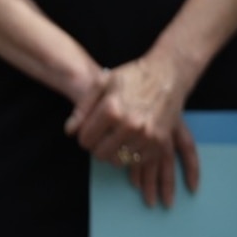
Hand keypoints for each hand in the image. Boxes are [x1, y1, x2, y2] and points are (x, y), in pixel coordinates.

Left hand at [68, 53, 201, 208]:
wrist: (167, 75)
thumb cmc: (132, 76)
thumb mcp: (101, 83)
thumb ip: (83, 108)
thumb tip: (69, 132)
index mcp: (112, 109)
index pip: (85, 139)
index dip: (83, 137)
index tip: (88, 132)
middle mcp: (129, 125)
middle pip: (100, 154)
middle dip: (96, 147)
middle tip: (101, 137)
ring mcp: (146, 136)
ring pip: (118, 160)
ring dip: (113, 152)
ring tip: (116, 137)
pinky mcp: (159, 143)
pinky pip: (137, 161)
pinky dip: (131, 155)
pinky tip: (130, 140)